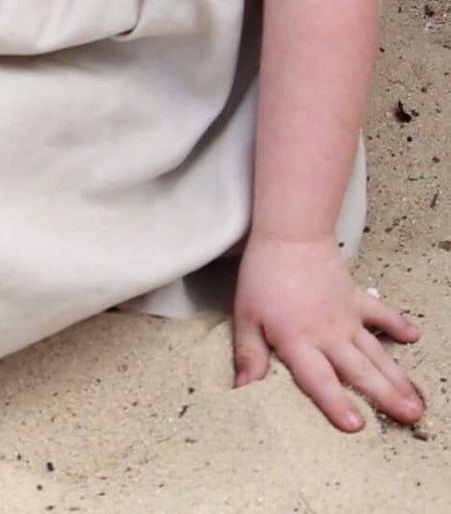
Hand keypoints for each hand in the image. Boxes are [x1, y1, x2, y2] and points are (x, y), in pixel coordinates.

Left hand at [232, 235, 424, 431]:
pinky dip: (397, 323)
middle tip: (410, 417)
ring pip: (375, 353)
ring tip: (416, 401)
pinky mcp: (356, 298)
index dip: (335, 403)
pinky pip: (380, 313)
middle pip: (359, 371)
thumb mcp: (246, 316)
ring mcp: (347, 317)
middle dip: (385, 397)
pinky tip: (413, 336)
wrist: (289, 234)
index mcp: (298, 341)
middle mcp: (328, 335)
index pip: (318, 379)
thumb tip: (244, 388)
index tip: (356, 426)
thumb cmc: (263, 274)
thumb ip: (249, 354)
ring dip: (397, 377)